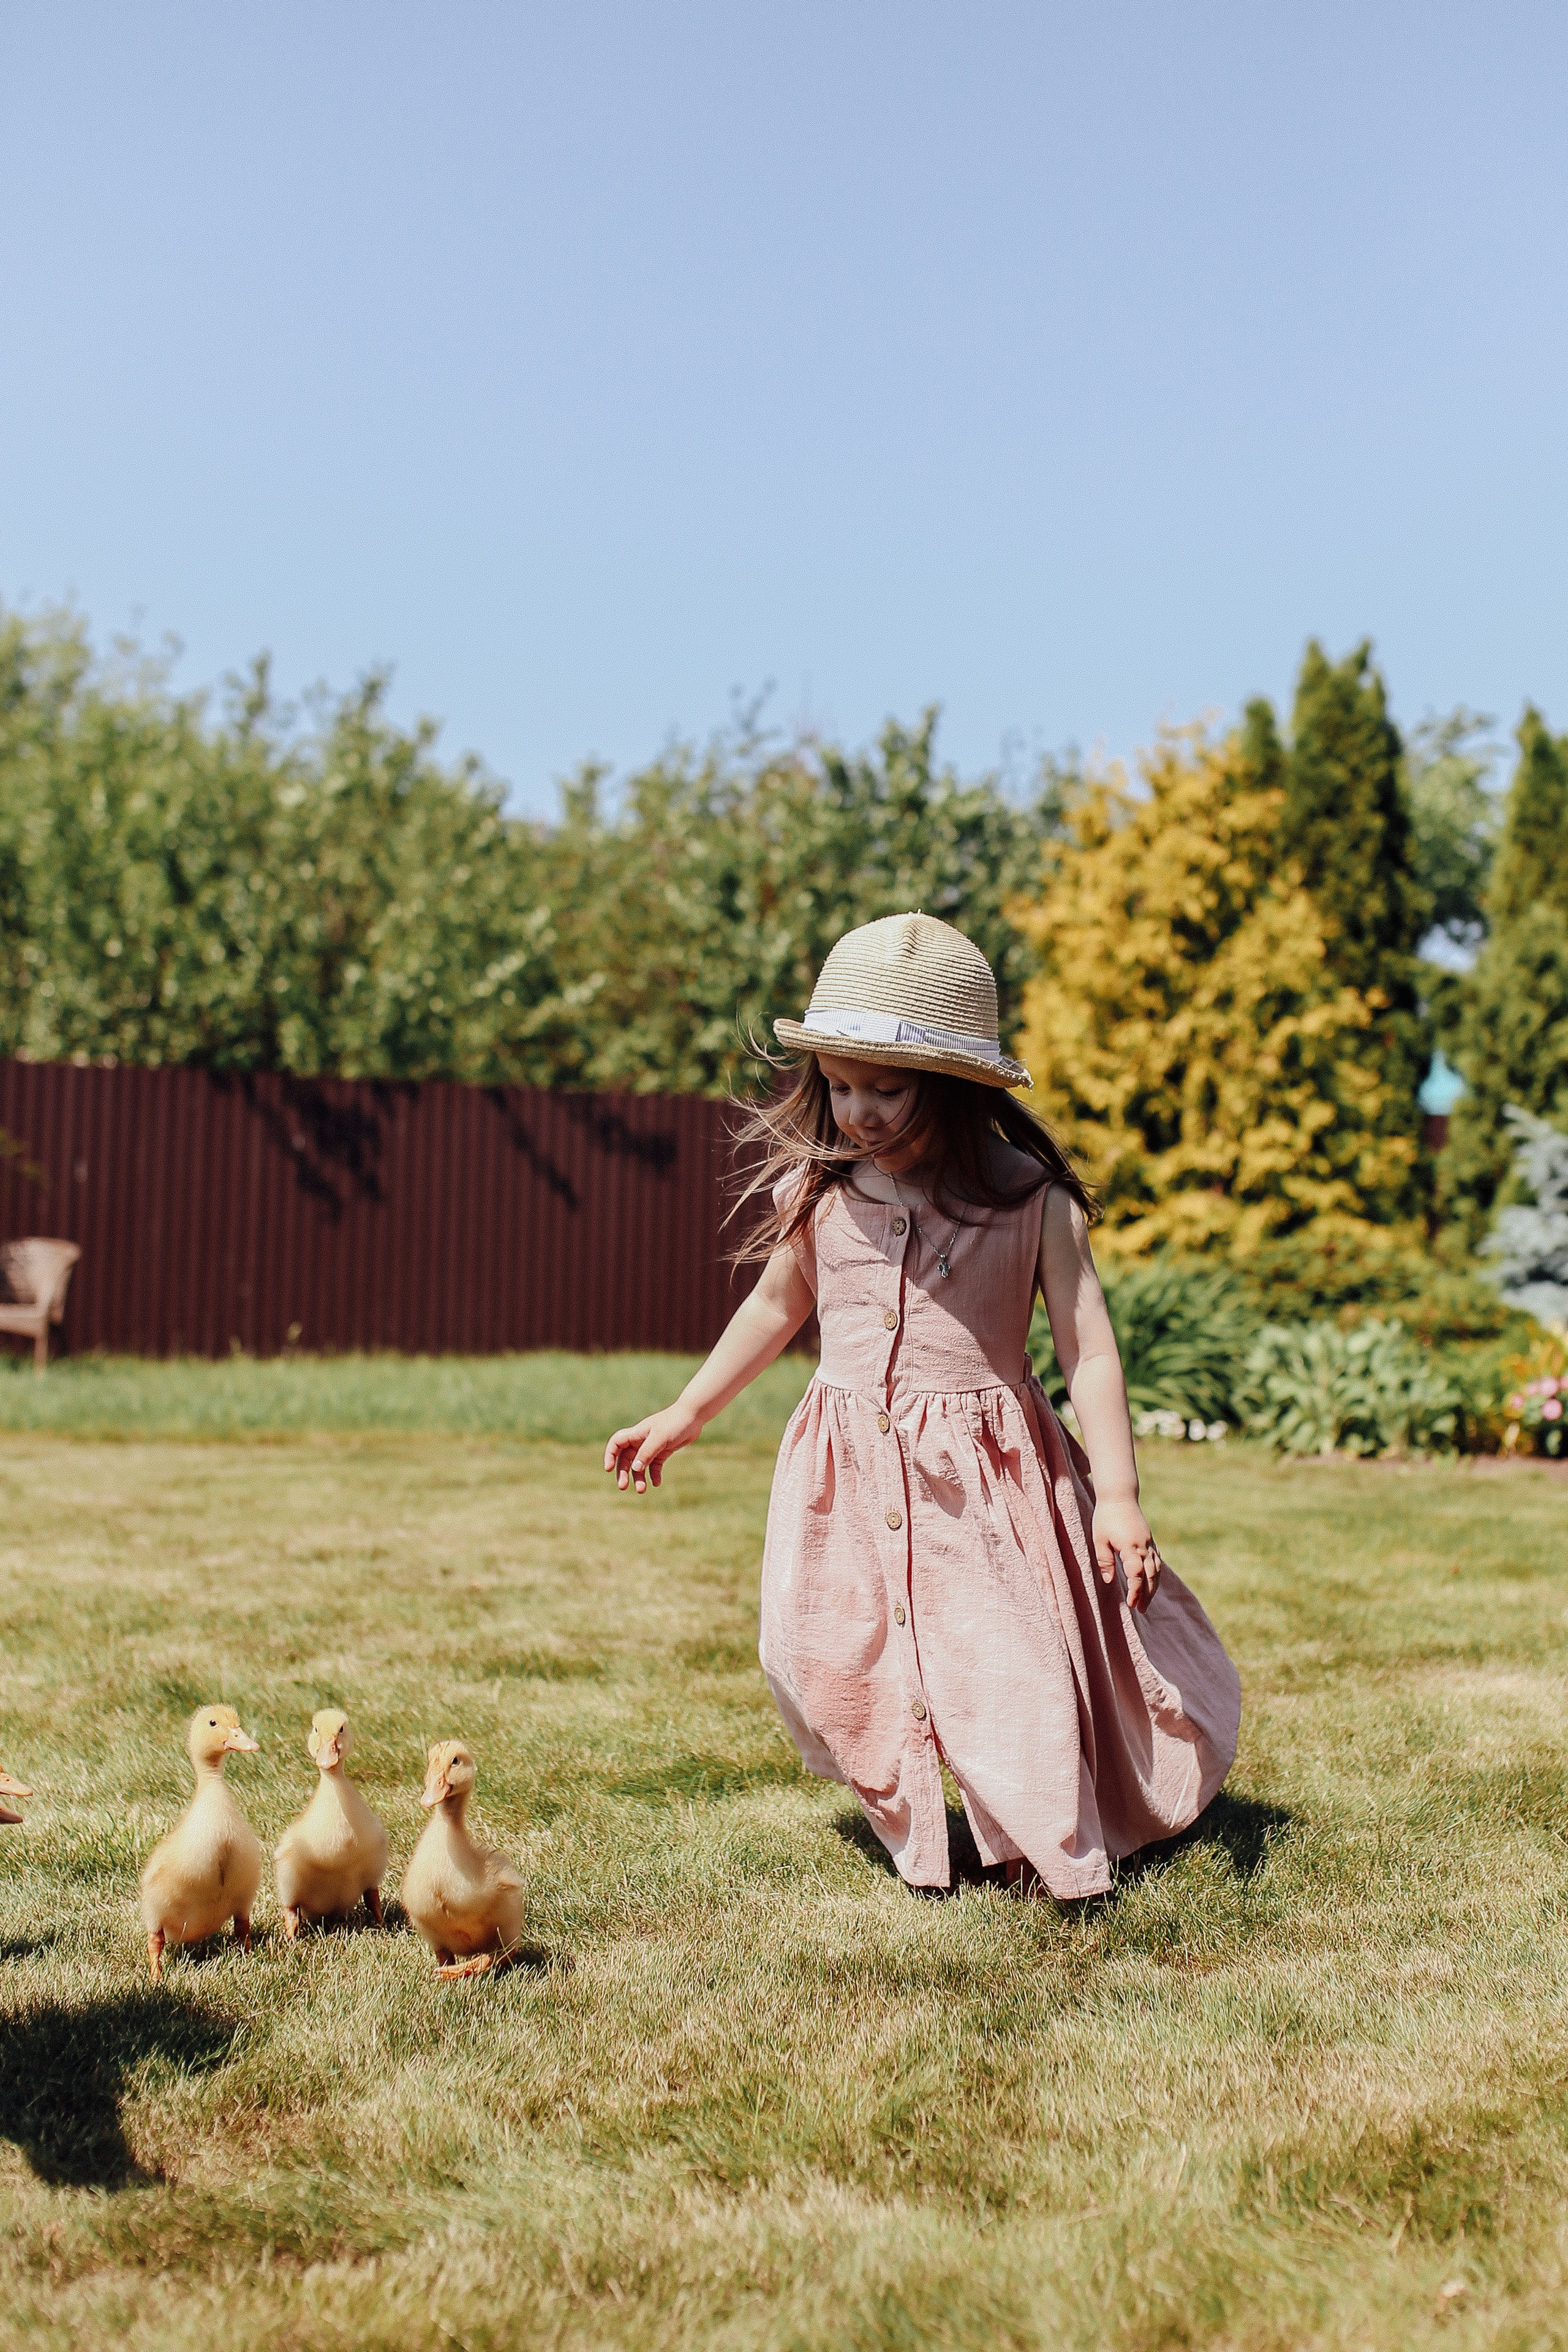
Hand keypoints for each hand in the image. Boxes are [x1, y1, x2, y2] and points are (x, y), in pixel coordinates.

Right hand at [604, 1404, 702, 1493]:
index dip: (610, 1455)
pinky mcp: (663, 1451)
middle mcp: (641, 1440)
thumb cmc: (675, 1423)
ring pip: (640, 1465)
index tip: (609, 1469)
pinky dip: (654, 1475)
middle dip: (623, 1472)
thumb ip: (647, 1453)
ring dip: (639, 1477)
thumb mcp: (660, 1438)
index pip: (616, 1443)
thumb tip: (635, 1469)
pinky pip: (654, 1466)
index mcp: (636, 1434)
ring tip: (642, 1490)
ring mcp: (652, 1446)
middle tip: (623, 1487)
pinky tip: (656, 1483)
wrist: (693, 1416)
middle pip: (626, 1458)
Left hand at [1091, 1496, 1163, 1613]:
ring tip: (1146, 1602)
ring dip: (1153, 1587)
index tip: (1132, 1604)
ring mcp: (1149, 1544)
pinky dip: (1156, 1574)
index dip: (1136, 1591)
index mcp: (1130, 1547)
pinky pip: (1157, 1561)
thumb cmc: (1106, 1517)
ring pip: (1157, 1570)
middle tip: (1141, 1610)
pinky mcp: (1150, 1540)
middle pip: (1151, 1576)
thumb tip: (1110, 1581)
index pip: (1136, 1574)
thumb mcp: (1099, 1539)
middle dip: (1147, 1595)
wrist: (1119, 1496)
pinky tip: (1152, 1582)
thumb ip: (1105, 1560)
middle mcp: (1143, 1547)